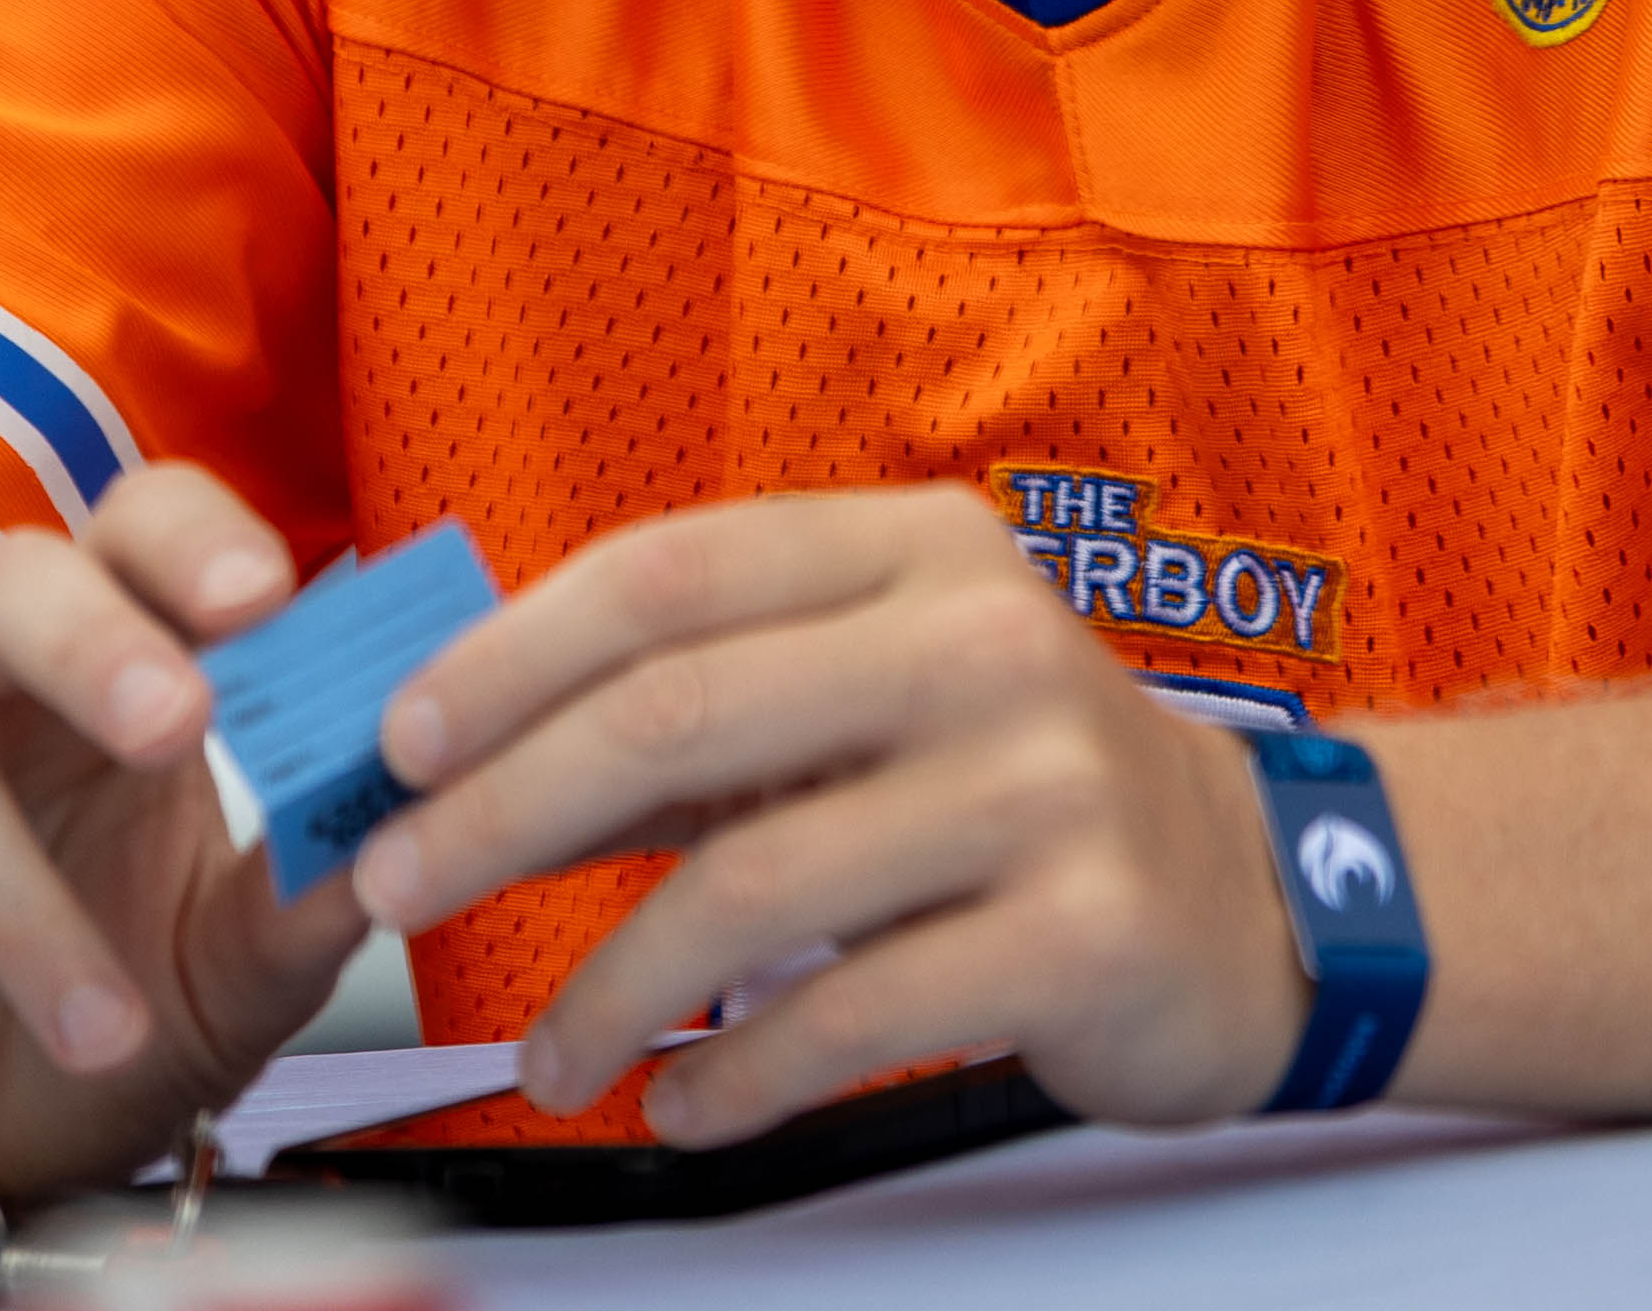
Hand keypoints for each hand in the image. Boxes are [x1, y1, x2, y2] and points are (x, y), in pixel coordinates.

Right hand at [0, 465, 372, 1226]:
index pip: (147, 526)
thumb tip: (414, 832)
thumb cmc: (83, 1012)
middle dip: (103, 643)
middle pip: (18, 579)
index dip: (201, 545)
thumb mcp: (225, 976)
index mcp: (104, 649)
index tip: (272, 600)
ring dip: (17, 891)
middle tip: (182, 725)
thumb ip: (304, 904)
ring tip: (102, 1025)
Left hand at [344, 486, 1307, 1142]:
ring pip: (746, 887)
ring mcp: (1041, 786)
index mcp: (919, 549)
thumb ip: (702, 715)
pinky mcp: (1079, 932)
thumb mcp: (875, 696)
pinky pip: (847, 1015)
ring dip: (604, 989)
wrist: (1256, 896)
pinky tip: (683, 1102)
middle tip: (395, 888)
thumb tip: (463, 762)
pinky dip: (733, 1077)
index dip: (509, 655)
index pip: (671, 573)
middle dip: (499, 814)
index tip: (394, 741)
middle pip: (679, 716)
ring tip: (549, 1058)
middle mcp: (983, 643)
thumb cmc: (1021, 789)